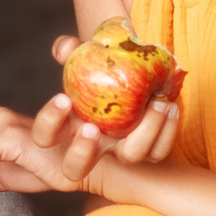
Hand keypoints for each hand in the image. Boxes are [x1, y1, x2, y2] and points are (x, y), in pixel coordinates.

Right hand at [40, 32, 180, 182]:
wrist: (134, 76)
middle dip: (81, 152)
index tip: (63, 98)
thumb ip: (70, 50)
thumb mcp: (84, 56)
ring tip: (158, 103)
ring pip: (129, 157)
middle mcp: (93, 145)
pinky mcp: (148, 149)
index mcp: (68, 126)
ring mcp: (121, 150)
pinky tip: (171, 105)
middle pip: (75, 168)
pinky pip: (158, 152)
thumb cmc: (102, 69)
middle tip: (92, 127)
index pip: (44, 137)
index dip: (50, 122)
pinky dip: (167, 131)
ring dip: (144, 134)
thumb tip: (66, 47)